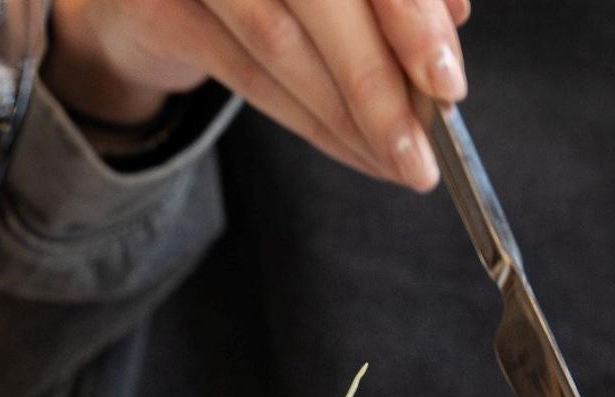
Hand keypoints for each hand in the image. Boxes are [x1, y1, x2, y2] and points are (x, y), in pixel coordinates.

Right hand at [43, 0, 470, 191]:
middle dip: (380, 82)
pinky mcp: (159, 8)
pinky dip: (311, 123)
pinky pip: (247, 78)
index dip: (412, 18)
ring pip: (280, 45)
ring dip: (350, 117)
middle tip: (424, 146)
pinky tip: (356, 153)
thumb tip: (454, 19)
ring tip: (400, 163)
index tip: (448, 82)